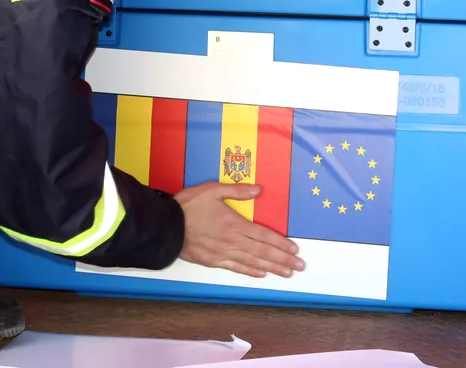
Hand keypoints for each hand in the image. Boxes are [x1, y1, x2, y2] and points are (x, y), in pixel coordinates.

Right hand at [174, 181, 304, 278]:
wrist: (166, 226)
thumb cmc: (188, 206)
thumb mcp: (212, 190)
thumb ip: (236, 191)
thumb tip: (259, 190)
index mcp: (234, 223)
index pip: (263, 235)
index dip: (280, 243)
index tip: (295, 250)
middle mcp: (232, 241)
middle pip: (262, 252)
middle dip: (283, 260)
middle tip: (299, 267)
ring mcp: (223, 253)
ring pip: (252, 262)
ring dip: (271, 268)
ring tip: (287, 273)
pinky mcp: (213, 261)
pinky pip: (236, 268)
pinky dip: (250, 272)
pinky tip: (260, 274)